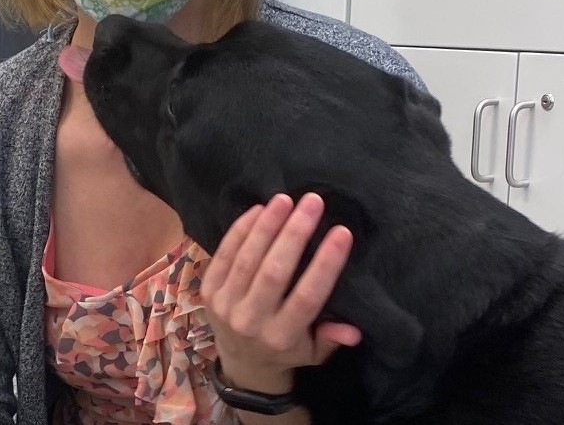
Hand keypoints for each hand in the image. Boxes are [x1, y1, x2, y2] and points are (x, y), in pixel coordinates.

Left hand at [201, 192, 361, 393]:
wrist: (240, 363)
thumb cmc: (286, 350)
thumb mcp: (314, 353)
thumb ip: (331, 339)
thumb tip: (354, 331)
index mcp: (281, 338)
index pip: (307, 297)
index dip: (325, 263)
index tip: (342, 231)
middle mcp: (250, 322)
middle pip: (274, 271)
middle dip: (294, 233)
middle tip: (313, 201)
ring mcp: (225, 305)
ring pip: (247, 258)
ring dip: (267, 225)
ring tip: (285, 199)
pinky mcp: (208, 291)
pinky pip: (223, 254)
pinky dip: (240, 229)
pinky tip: (258, 209)